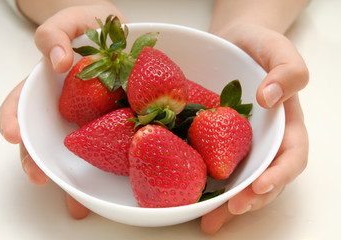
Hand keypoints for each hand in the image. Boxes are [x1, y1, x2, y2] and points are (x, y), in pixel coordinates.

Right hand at [0, 5, 126, 219]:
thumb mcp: (73, 20)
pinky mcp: (113, 124)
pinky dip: (104, 169)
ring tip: (74, 203)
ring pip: (74, 151)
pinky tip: (106, 188)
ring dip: (69, 179)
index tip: (10, 134)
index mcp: (49, 85)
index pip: (21, 104)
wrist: (126, 35)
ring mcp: (90, 118)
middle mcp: (66, 106)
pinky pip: (108, 148)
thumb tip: (56, 61)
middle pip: (42, 137)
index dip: (12, 120)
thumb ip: (57, 32)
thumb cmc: (95, 25)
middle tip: (39, 177)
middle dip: (36, 159)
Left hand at [200, 24, 308, 233]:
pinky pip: (215, 166)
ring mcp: (239, 143)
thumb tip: (272, 100)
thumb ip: (287, 70)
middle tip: (229, 211)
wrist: (231, 43)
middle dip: (251, 199)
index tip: (259, 186)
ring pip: (240, 180)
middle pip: (265, 178)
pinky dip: (207, 187)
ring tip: (209, 222)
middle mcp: (264, 139)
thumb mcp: (277, 48)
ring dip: (228, 205)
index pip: (290, 156)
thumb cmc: (257, 46)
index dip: (278, 176)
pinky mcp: (216, 141)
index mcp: (285, 124)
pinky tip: (193, 200)